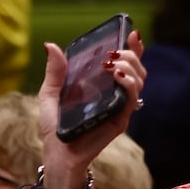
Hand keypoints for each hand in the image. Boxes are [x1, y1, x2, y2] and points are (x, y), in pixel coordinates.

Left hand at [35, 30, 146, 188]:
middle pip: (137, 69)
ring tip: (114, 65)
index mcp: (102, 86)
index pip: (125, 64)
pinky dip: (128, 84)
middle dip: (130, 55)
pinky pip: (131, 99)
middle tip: (114, 54)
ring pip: (139, 81)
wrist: (56, 154)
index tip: (132, 33)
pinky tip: (118, 76)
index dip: (133, 48)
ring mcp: (119, 108)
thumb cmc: (55, 126)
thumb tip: (51, 45)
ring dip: (130, 67)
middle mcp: (114, 95)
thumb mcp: (50, 94)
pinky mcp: (120, 120)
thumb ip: (54, 72)